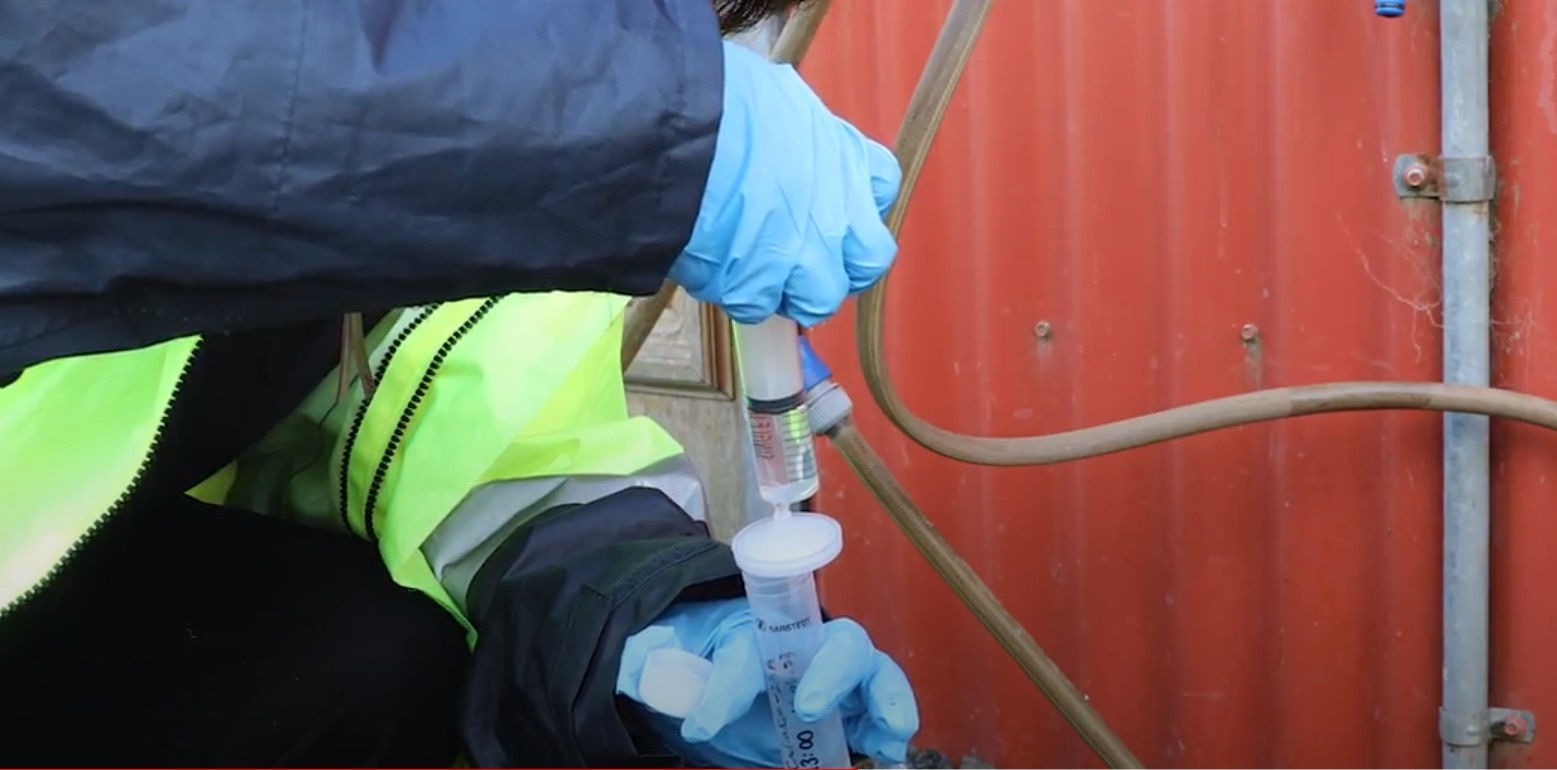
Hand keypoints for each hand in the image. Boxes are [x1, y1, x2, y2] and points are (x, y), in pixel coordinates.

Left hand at [617, 598, 918, 767]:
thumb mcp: (669, 663)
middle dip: (829, 672)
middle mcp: (804, 649)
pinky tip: (891, 750)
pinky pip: (879, 714)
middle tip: (807, 708)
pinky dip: (890, 728)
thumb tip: (642, 671)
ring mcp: (833, 678)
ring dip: (886, 697)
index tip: (699, 729)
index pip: (742, 655)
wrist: (726, 686)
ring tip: (891, 729)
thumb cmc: (702, 666)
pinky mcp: (849, 713)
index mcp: (751, 633)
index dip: (723, 691)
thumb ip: (660, 667)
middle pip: (835, 643)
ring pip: (871, 672)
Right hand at [670, 41, 902, 327]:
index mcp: (846, 159)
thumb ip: (796, 135)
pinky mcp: (758, 286)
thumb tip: (783, 138)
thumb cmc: (722, 104)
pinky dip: (739, 293)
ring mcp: (802, 256)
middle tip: (808, 260)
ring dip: (791, 291)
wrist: (682, 138)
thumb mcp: (779, 100)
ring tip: (757, 271)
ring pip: (817, 299)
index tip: (837, 204)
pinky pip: (758, 305)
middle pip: (868, 261)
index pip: (882, 188)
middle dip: (841, 265)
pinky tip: (717, 268)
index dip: (860, 201)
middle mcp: (837, 214)